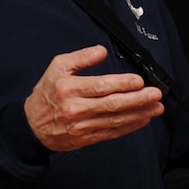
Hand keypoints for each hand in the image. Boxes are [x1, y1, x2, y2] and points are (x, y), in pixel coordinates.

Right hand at [24, 44, 163, 150]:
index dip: (122, 84)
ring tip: (156, 107)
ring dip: (139, 114)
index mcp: (68, 89)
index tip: (139, 81)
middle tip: (155, 94)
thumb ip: (81, 57)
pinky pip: (112, 133)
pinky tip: (143, 119)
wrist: (32, 126)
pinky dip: (130, 127)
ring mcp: (82, 126)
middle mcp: (75, 108)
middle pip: (111, 104)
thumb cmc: (47, 93)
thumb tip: (102, 51)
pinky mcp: (87, 138)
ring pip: (115, 120)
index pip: (100, 86)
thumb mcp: (58, 67)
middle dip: (137, 99)